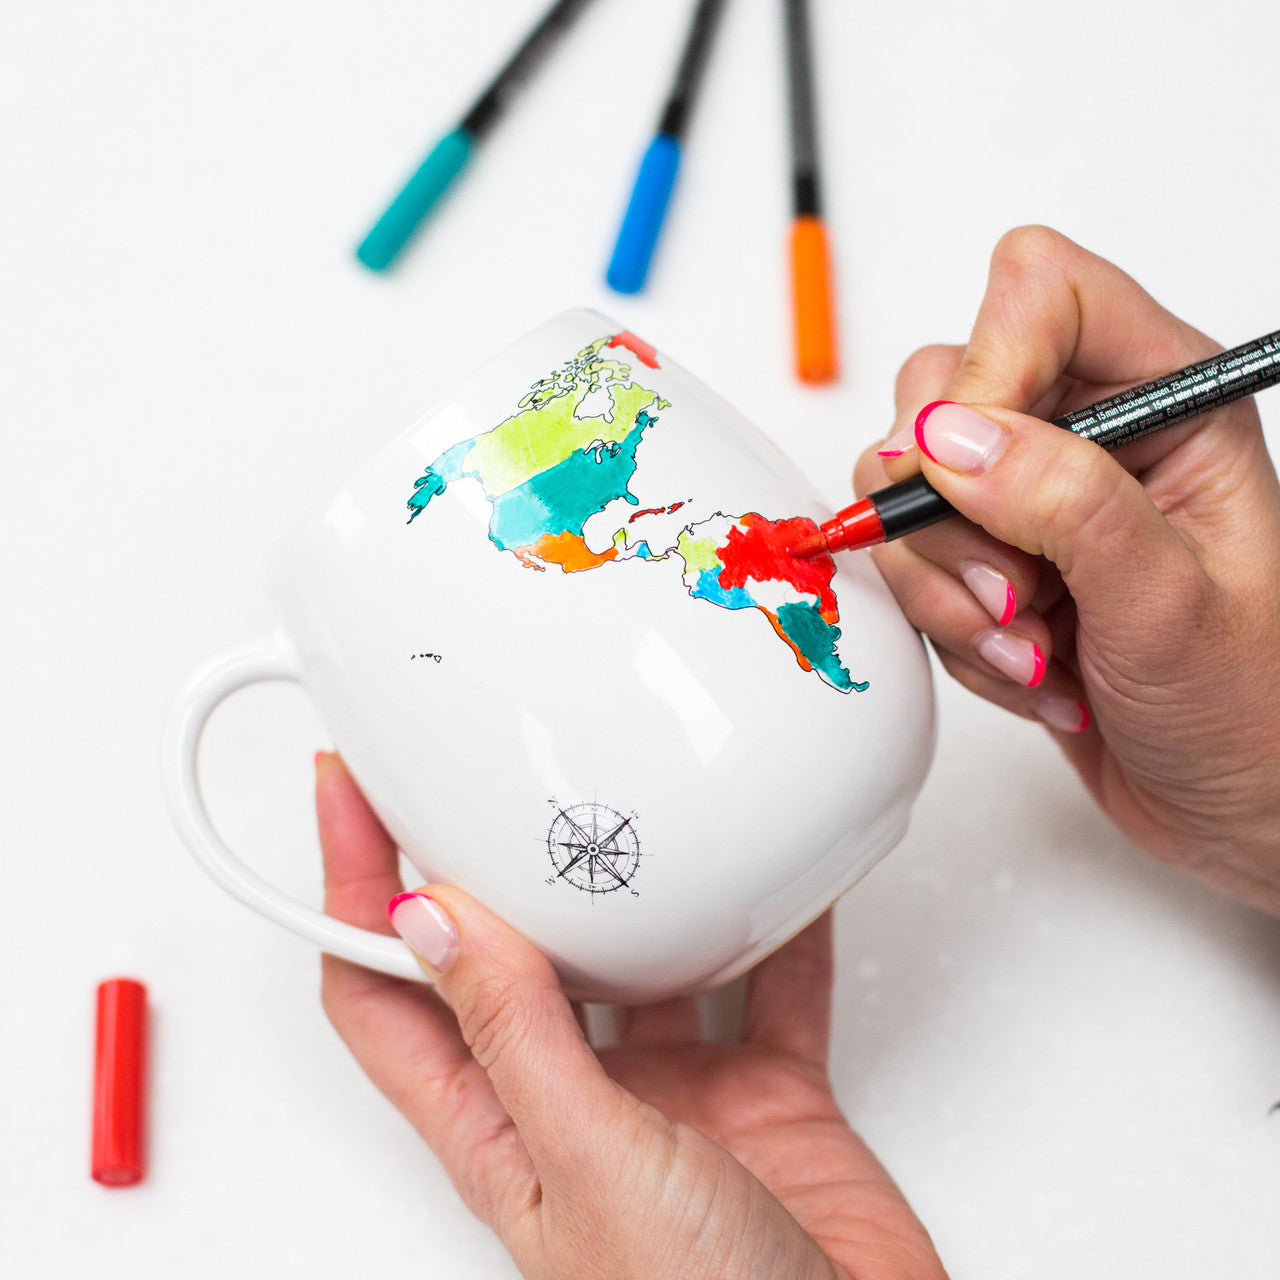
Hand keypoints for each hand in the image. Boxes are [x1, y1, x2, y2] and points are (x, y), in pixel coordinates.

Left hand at [316, 752, 947, 1279]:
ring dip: (634, 891)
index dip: (350, 893)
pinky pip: (764, 986)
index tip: (349, 795)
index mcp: (499, 1132)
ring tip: (624, 807)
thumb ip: (517, 1037)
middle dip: (489, 869)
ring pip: (637, 961)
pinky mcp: (764, 1096)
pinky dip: (772, 931)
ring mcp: (672, 1099)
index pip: (386, 993)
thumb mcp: (592, 1163)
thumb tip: (431, 923)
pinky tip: (776, 879)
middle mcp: (574, 1106)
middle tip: (481, 776)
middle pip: (507, 961)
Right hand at [854, 226, 1279, 913]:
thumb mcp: (1169, 600)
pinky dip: (948, 630)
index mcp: (1165, 397)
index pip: (1039, 293)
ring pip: (907, 488)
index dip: (989, 369)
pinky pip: (909, 565)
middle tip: (1016, 590)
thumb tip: (947, 436)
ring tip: (1032, 650)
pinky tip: (1029, 670)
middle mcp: (1088, 432)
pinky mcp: (990, 560)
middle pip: (941, 390)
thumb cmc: (1254, 706)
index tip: (976, 473)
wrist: (1241, 805)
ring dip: (948, 590)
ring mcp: (1030, 500)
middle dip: (950, 512)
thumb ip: (1064, 502)